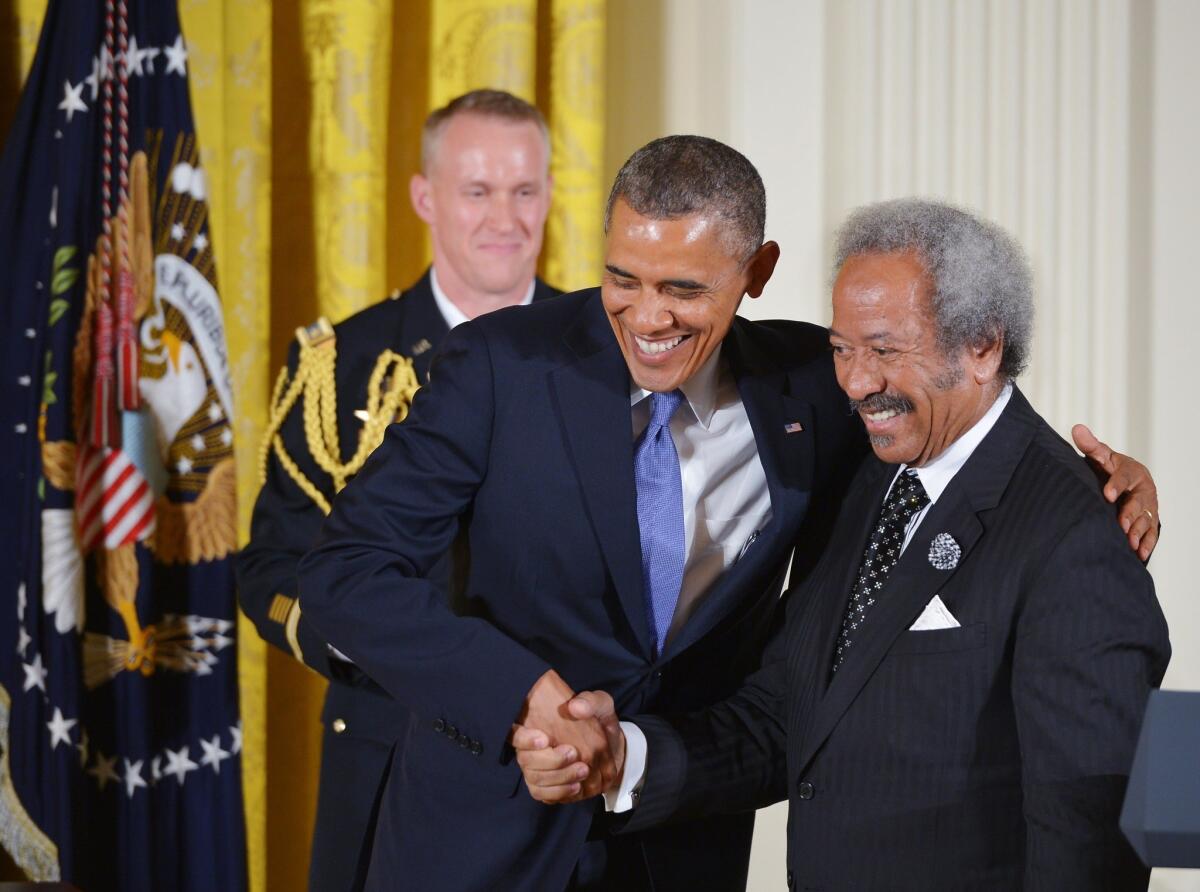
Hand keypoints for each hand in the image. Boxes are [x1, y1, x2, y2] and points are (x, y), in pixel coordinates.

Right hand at [512, 690, 624, 803]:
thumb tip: (575, 707)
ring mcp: (536, 767)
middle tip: (574, 754)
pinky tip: (576, 786)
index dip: (524, 739)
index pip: (515, 733)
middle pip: (525, 760)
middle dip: (551, 760)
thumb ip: (590, 702)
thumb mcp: (600, 704)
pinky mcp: (545, 785)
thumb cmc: (599, 722)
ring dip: (558, 777)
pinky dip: (558, 792)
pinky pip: (540, 794)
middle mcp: (531, 747)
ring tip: (583, 770)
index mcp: (537, 723)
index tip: (545, 739)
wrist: (610, 746)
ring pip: (534, 778)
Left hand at [1072, 424, 1159, 559]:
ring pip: (1147, 518)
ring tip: (1129, 542)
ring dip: (1139, 530)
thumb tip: (1076, 428)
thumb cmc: (1111, 468)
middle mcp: (1143, 489)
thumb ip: (1090, 446)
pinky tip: (1139, 554)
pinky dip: (1146, 543)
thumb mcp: (1102, 456)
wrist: (1129, 480)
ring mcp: (1149, 506)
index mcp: (1131, 471)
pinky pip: (1151, 533)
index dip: (1116, 484)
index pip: (1124, 476)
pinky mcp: (1150, 520)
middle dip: (1131, 512)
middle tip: (1121, 523)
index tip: (1107, 494)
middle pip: (1139, 501)